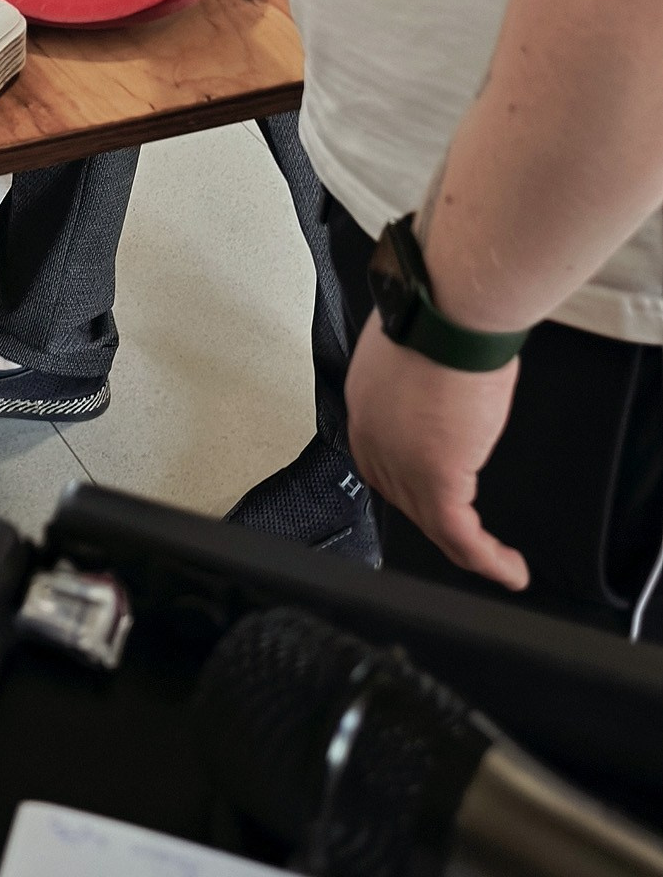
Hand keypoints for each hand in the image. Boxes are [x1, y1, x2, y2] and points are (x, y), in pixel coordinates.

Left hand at [344, 314, 527, 588]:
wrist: (453, 308)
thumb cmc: (445, 311)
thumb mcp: (419, 347)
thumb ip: (420, 381)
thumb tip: (440, 390)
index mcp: (366, 403)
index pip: (383, 462)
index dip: (412, 487)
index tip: (442, 499)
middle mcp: (373, 436)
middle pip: (404, 497)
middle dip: (438, 518)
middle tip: (474, 536)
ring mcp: (400, 461)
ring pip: (433, 524)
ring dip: (468, 549)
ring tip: (498, 562)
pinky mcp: (435, 478)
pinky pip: (460, 537)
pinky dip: (487, 559)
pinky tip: (509, 569)